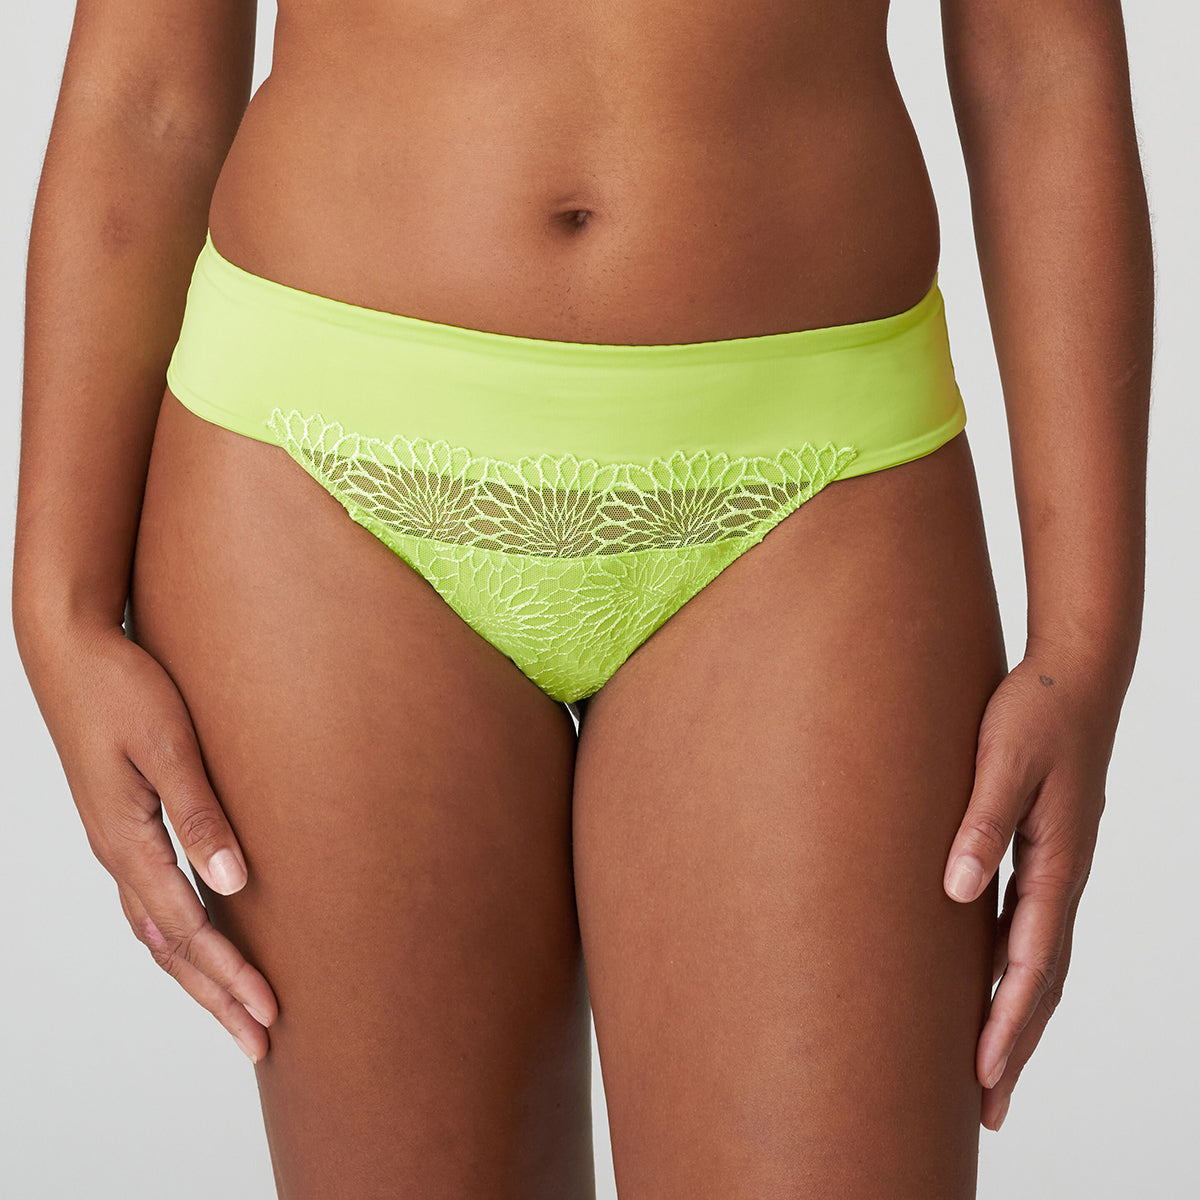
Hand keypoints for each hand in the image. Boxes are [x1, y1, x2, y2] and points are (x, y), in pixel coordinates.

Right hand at [17, 620, 277, 1062]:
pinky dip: (181, 937)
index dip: (231, 977)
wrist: (71, 649)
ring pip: (160, 931)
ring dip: (200, 974)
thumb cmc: (123, 687)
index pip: (190, 931)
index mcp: (129, 841)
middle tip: (261, 1041)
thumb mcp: (169, 745)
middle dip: (218, 996)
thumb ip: (200, 813)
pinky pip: (154, 900)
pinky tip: (201, 944)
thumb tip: (233, 881)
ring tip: (237, 1009)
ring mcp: (119, 842)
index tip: (271, 1015)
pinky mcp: (126, 824)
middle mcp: (120, 853)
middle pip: (172, 948)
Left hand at [942, 636, 1125, 1131]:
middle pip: (1042, 980)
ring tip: (986, 1067)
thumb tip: (956, 891)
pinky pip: (1028, 928)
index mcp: (1057, 862)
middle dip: (1014, 1044)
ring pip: (1037, 959)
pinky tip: (985, 984)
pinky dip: (1011, 971)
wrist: (1071, 675)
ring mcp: (1054, 868)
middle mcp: (1061, 875)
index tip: (983, 1075)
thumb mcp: (1002, 760)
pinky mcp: (1040, 852)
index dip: (1007, 1023)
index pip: (1032, 964)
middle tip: (987, 1108)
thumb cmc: (1036, 711)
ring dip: (1015, 1015)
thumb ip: (981, 822)